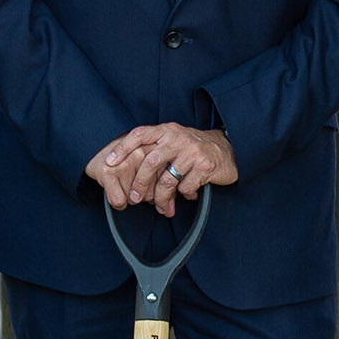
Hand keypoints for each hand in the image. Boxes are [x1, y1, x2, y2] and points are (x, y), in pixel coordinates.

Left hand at [87, 124, 237, 216]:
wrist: (228, 150)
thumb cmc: (193, 149)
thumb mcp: (174, 142)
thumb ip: (155, 151)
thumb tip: (130, 177)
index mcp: (167, 130)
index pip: (140, 134)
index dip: (123, 147)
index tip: (109, 162)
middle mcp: (178, 138)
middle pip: (151, 162)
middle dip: (140, 184)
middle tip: (134, 200)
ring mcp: (192, 151)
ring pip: (168, 180)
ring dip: (161, 198)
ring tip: (162, 207)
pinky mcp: (205, 166)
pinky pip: (186, 187)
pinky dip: (184, 195)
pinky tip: (188, 195)